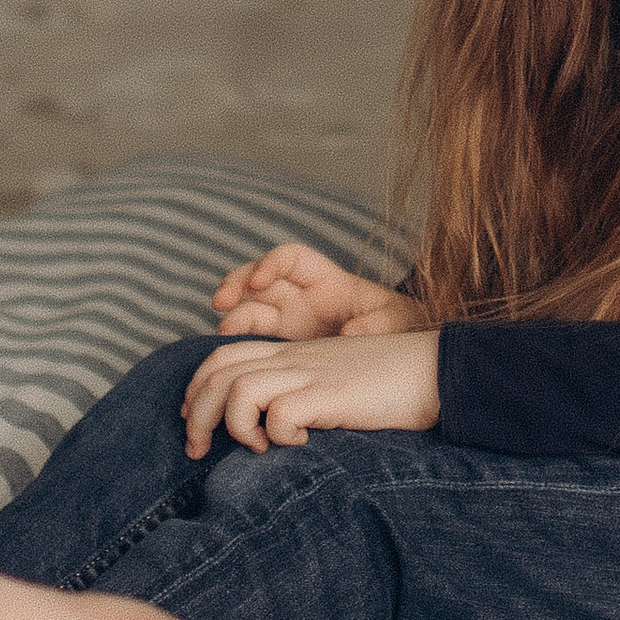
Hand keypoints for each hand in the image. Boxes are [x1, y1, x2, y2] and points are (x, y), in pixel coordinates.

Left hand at [182, 327, 442, 455]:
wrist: (435, 370)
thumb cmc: (388, 385)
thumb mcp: (333, 382)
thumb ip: (301, 394)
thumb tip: (268, 429)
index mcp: (292, 353)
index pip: (221, 356)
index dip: (196, 388)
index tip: (194, 422)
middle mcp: (294, 358)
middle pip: (217, 372)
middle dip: (196, 415)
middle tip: (198, 450)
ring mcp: (312, 373)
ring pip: (239, 389)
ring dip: (232, 425)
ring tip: (254, 448)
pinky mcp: (333, 394)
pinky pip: (281, 413)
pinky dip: (277, 434)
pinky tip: (297, 444)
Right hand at [210, 241, 417, 341]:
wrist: (399, 358)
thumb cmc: (399, 328)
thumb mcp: (399, 320)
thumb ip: (378, 323)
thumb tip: (350, 335)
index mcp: (323, 279)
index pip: (289, 259)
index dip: (270, 264)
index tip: (259, 281)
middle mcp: (298, 296)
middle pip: (257, 279)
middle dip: (236, 285)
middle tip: (220, 302)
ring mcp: (286, 323)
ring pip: (248, 310)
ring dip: (232, 318)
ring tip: (223, 337)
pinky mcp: (282, 349)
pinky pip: (254, 344)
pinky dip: (240, 349)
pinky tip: (231, 360)